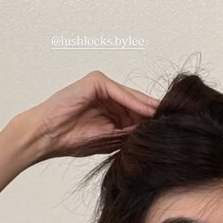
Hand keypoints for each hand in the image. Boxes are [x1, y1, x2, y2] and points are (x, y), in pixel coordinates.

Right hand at [24, 69, 159, 160]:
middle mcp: (106, 94)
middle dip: (154, 113)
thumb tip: (152, 132)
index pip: (136, 112)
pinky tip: (149, 112)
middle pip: (137, 103)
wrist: (46, 136)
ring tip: (167, 116)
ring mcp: (101, 86)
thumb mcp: (108, 139)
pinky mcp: (96, 81)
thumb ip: (128, 133)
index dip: (152, 120)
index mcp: (109, 108)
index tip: (171, 128)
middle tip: (176, 119)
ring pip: (131, 97)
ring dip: (149, 108)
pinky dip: (135, 103)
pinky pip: (121, 93)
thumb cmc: (70, 140)